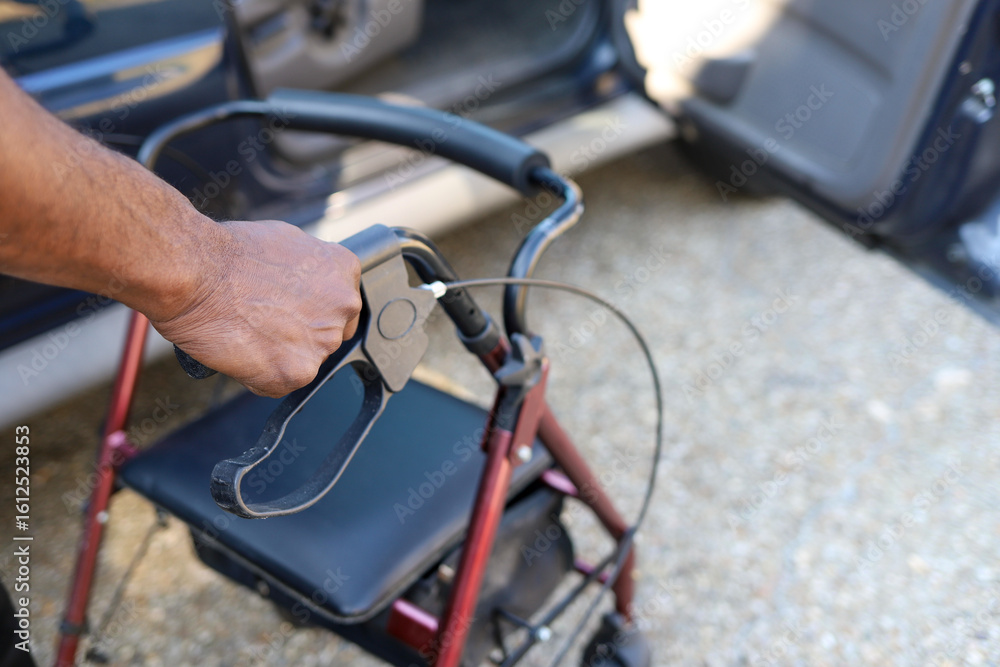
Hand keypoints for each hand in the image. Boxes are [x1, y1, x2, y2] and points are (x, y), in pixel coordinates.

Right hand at [149, 220, 361, 397]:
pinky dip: (257, 376)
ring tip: (246, 332)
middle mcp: (343, 307)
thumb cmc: (228, 254)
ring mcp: (322, 342)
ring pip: (302, 362)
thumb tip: (304, 286)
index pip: (340, 307)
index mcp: (343, 270)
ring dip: (277, 356)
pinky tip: (240, 351)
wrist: (196, 271)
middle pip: (325, 336)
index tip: (289, 312)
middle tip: (262, 322)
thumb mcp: (285, 242)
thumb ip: (308, 271)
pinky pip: (277, 384)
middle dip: (297, 335)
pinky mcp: (297, 372)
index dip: (310, 312)